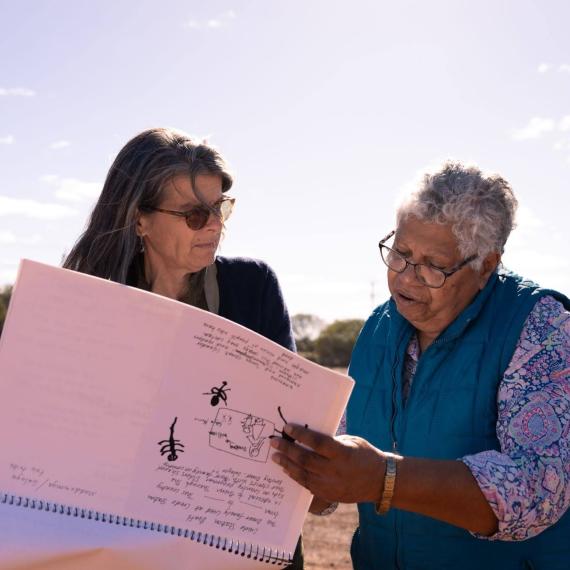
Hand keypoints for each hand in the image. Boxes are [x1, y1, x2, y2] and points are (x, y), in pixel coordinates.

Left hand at [270, 424, 385, 503]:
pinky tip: (287, 469)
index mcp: (343, 453)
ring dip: (287, 464)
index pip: (318, 443)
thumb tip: (308, 436)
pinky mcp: (329, 495)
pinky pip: (308, 485)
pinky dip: (296, 476)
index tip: (287, 427)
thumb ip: (331, 440)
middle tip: (274, 442)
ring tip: (275, 457)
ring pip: (304, 474)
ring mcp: (331, 485)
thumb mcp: (351, 441)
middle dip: (287, 450)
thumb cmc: (365, 454)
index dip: (301, 434)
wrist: (380, 481)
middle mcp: (336, 471)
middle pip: (306, 459)